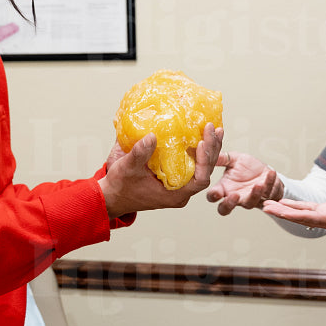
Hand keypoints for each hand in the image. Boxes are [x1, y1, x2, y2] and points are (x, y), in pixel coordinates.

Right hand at [99, 123, 223, 216]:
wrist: (112, 196)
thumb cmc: (121, 186)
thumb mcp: (128, 168)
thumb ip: (140, 153)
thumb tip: (152, 135)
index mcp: (175, 195)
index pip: (200, 179)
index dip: (204, 161)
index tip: (202, 143)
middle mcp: (181, 191)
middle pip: (205, 170)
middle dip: (211, 149)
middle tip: (212, 128)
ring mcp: (180, 185)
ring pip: (201, 167)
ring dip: (208, 148)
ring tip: (213, 129)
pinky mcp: (175, 178)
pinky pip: (192, 164)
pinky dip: (198, 150)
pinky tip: (200, 135)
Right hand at [205, 151, 283, 215]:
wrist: (264, 170)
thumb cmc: (247, 167)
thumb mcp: (235, 159)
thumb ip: (224, 158)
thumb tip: (212, 155)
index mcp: (224, 188)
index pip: (213, 196)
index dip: (213, 196)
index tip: (217, 193)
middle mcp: (235, 197)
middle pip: (225, 209)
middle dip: (229, 204)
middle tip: (235, 195)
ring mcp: (249, 200)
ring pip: (249, 203)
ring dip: (254, 195)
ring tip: (258, 184)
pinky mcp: (265, 198)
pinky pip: (268, 194)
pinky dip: (270, 183)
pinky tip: (271, 173)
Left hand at [262, 188, 325, 239]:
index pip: (310, 217)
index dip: (292, 213)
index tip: (277, 210)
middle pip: (301, 217)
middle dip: (282, 212)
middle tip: (264, 206)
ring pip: (302, 214)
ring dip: (285, 210)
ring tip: (268, 204)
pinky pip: (308, 210)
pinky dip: (295, 207)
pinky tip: (284, 203)